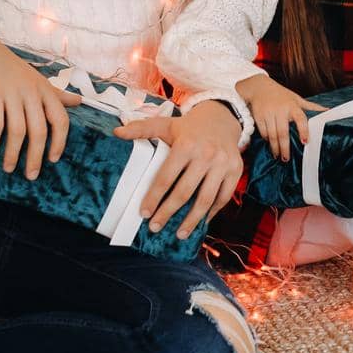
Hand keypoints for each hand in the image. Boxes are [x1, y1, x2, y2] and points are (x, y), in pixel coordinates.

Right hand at [0, 22, 81, 179]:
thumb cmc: (9, 65)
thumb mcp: (35, 78)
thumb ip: (56, 93)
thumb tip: (79, 103)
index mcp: (44, 89)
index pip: (60, 119)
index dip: (59, 142)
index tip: (53, 160)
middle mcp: (31, 91)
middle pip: (39, 130)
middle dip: (36, 156)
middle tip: (31, 175)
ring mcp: (11, 91)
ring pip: (18, 130)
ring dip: (13, 153)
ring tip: (8, 168)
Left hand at [114, 99, 242, 239]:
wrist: (222, 118)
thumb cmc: (189, 127)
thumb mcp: (166, 124)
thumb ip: (142, 129)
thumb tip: (117, 132)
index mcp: (186, 145)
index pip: (166, 177)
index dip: (154, 197)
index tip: (144, 213)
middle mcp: (206, 154)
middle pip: (184, 192)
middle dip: (168, 213)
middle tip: (155, 227)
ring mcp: (223, 163)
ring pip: (206, 199)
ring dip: (192, 220)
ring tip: (180, 234)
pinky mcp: (236, 170)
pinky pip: (223, 197)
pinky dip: (212, 212)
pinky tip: (201, 222)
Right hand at [238, 74, 324, 162]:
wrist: (260, 87)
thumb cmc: (282, 95)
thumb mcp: (296, 98)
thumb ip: (311, 106)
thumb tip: (328, 110)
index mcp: (293, 106)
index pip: (300, 119)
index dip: (303, 131)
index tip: (305, 142)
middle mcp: (281, 110)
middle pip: (283, 132)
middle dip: (284, 148)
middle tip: (286, 158)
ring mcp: (269, 113)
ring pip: (272, 135)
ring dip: (274, 147)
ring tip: (277, 155)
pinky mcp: (259, 116)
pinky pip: (263, 132)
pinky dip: (266, 139)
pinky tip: (269, 144)